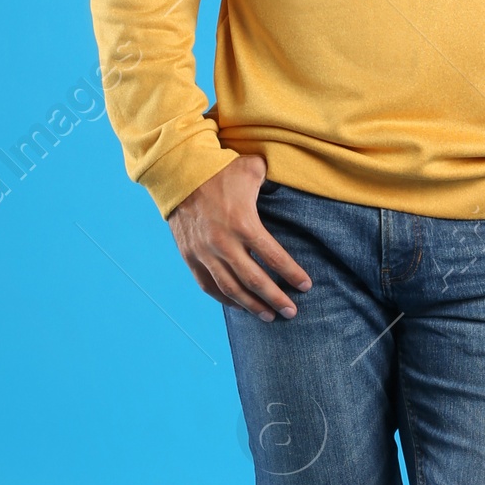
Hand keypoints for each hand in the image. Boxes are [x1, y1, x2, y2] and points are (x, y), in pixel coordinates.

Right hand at [168, 155, 311, 320]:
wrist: (177, 171)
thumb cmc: (220, 167)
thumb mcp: (252, 168)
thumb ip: (274, 180)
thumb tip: (291, 181)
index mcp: (243, 223)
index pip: (273, 257)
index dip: (291, 274)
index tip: (306, 286)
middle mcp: (224, 243)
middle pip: (254, 280)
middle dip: (276, 299)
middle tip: (292, 312)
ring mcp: (205, 252)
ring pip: (231, 289)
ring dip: (251, 305)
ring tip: (269, 316)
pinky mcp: (190, 256)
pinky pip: (208, 285)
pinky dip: (225, 299)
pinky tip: (239, 305)